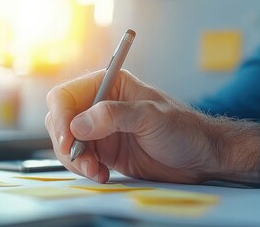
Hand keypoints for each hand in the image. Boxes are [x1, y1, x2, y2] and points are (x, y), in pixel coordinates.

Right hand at [45, 70, 259, 183]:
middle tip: (83, 159)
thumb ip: (114, 116)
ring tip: (96, 170)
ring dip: (75, 160)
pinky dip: (84, 169)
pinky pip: (80, 159)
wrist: (199, 158)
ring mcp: (100, 130)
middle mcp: (100, 105)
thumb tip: (77, 124)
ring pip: (67, 142)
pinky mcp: (103, 150)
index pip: (66, 95)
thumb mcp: (151, 116)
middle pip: (60, 120)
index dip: (60, 117)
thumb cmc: (183, 129)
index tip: (67, 139)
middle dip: (66, 142)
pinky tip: (102, 174)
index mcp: (109, 85)